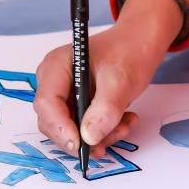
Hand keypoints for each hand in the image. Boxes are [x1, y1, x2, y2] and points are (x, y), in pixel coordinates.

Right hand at [34, 0, 183, 157]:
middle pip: (55, 121)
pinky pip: (82, 127)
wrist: (140, 42)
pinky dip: (103, 130)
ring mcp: (64, 93)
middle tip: (111, 138)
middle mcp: (54, 81)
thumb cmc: (129, 51)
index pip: (47, 103)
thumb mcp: (120, 80)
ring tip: (125, 124)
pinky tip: (124, 121)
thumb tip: (89, 137)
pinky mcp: (77, 103)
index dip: (61, 128)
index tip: (81, 146)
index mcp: (56, 67)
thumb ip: (105, 109)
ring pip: (71, 129)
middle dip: (83, 136)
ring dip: (99, 135)